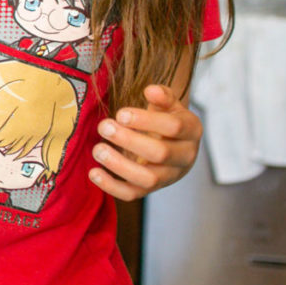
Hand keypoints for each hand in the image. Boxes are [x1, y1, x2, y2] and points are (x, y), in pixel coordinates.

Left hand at [89, 83, 201, 200]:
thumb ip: (162, 96)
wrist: (170, 143)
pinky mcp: (150, 190)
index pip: (173, 127)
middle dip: (128, 140)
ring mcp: (169, 177)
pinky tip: (93, 172)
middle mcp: (185, 157)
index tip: (120, 113)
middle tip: (104, 127)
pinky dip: (111, 187)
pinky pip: (132, 194)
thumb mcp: (167, 104)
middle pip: (160, 154)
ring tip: (97, 149)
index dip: (146, 120)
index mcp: (191, 131)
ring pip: (148, 179)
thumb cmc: (164, 118)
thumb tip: (151, 90)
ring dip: (119, 165)